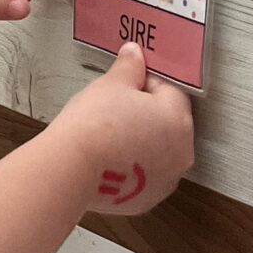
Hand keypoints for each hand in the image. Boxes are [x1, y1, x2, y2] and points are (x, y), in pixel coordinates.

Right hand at [54, 44, 194, 215]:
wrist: (72, 168)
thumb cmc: (93, 126)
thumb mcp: (110, 84)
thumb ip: (129, 67)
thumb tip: (134, 54)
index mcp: (178, 118)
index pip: (169, 91)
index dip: (144, 85)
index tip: (125, 87)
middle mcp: (181, 151)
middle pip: (168, 123)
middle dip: (146, 115)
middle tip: (115, 111)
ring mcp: (166, 179)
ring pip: (158, 151)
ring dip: (141, 143)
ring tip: (111, 137)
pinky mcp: (148, 199)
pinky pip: (145, 176)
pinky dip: (132, 168)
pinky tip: (110, 160)